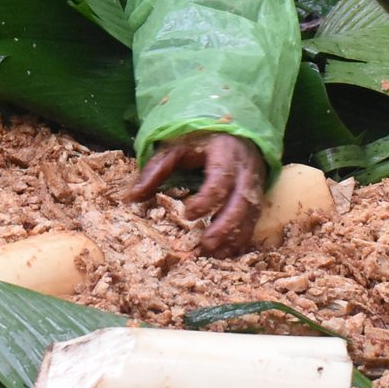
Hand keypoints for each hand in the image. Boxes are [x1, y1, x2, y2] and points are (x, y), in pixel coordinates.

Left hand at [124, 133, 267, 257]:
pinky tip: (226, 252)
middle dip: (225, 225)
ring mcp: (255, 184)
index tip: (187, 214)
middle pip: (242, 201)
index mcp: (225, 152)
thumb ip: (155, 170)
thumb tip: (130, 198)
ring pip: (251, 214)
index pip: (221, 178)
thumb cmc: (200, 141)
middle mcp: (245, 170)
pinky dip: (242, 238)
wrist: (233, 133)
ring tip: (215, 254)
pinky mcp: (257, 196)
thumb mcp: (175, 148)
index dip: (207, 199)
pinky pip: (255, 220)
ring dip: (235, 236)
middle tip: (206, 245)